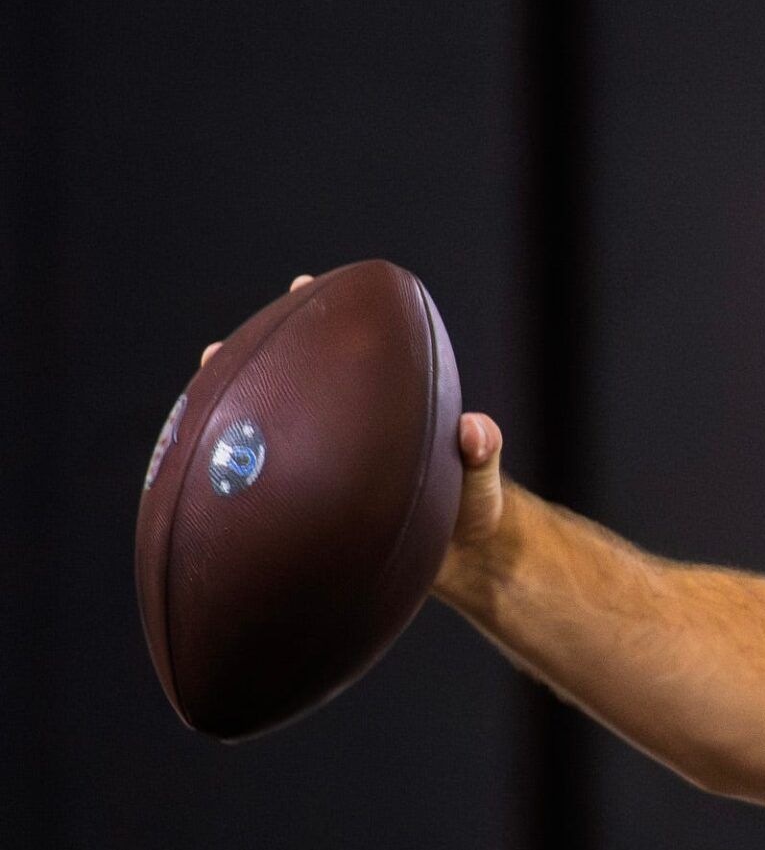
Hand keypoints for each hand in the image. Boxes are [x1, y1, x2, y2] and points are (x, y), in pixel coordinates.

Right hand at [199, 274, 509, 578]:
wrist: (463, 562)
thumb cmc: (476, 510)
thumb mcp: (484, 481)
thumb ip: (484, 452)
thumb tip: (473, 428)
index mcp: (388, 410)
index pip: (353, 355)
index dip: (325, 317)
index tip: (300, 286)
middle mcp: (348, 433)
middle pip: (297, 388)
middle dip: (258, 365)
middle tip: (216, 351)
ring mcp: (326, 468)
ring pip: (272, 436)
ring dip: (234, 419)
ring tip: (196, 407)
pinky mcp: (314, 508)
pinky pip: (272, 490)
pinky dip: (239, 480)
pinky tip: (198, 480)